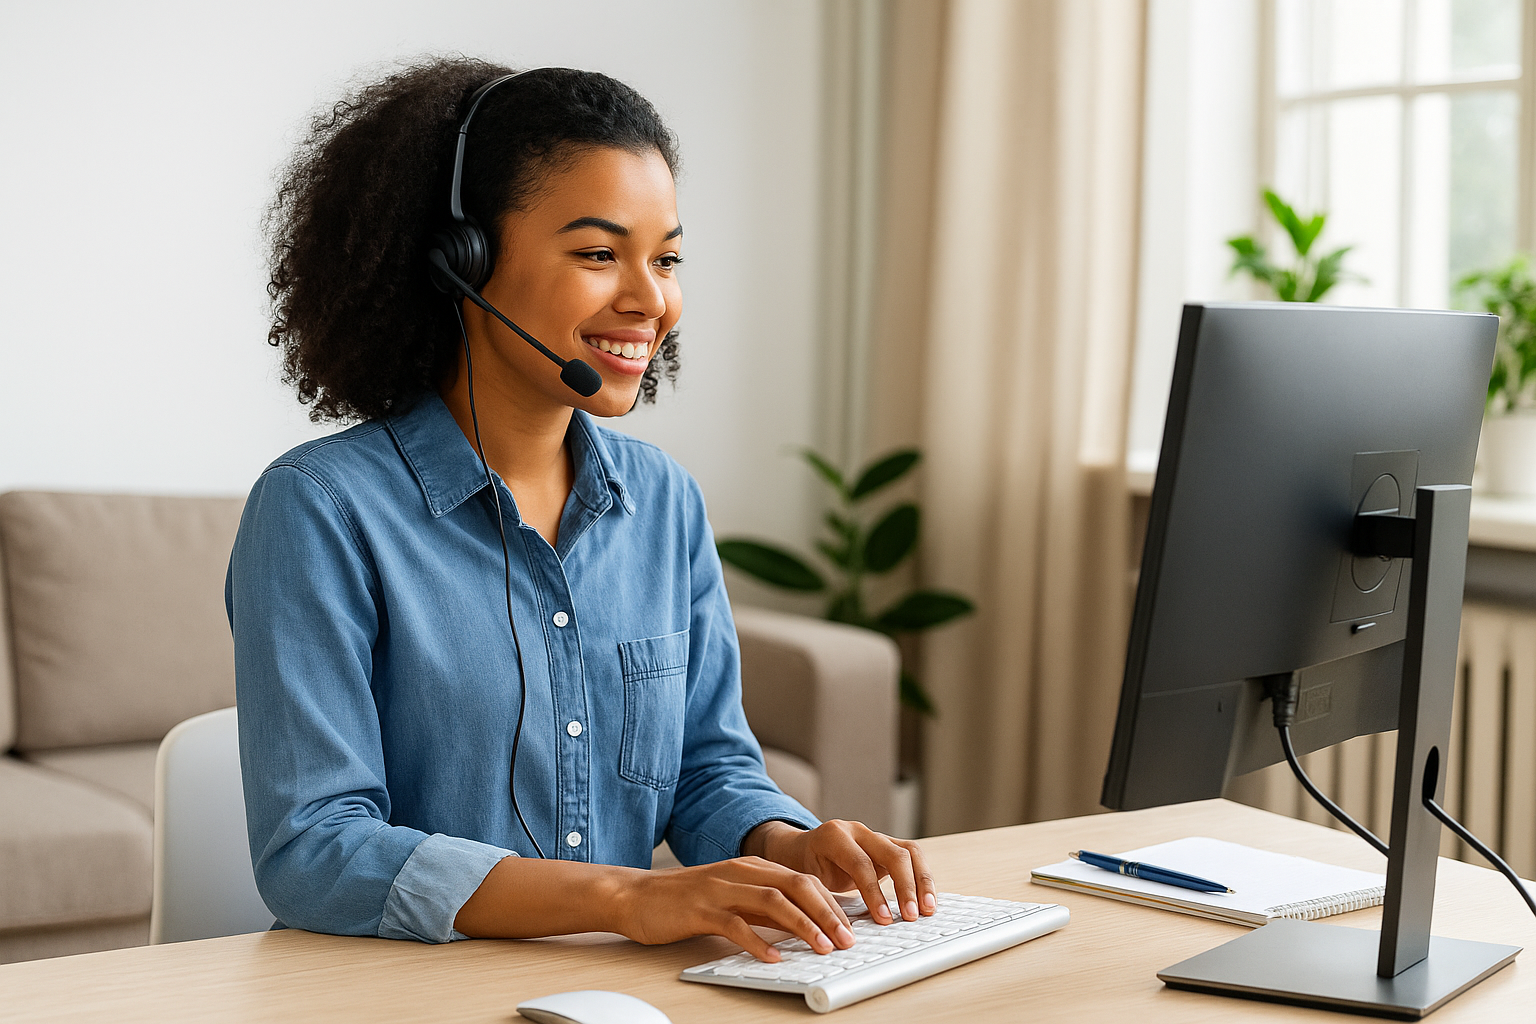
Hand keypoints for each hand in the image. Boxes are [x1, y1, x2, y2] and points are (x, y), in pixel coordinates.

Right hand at [613, 857, 855, 961]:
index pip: (804, 880)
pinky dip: (758, 941)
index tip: (852, 927)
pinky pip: (735, 924)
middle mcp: (741, 872)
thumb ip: (765, 909)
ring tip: (822, 947)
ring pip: (773, 901)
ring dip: (803, 925)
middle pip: (797, 885)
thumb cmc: (685, 901)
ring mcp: (721, 888)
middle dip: (828, 913)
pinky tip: (773, 957)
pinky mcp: (700, 909)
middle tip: (847, 940)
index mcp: (753, 867)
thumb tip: (804, 927)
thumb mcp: (733, 899)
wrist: (636, 896)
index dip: (832, 904)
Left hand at [745, 819, 936, 924]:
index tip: (884, 919)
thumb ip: (822, 897)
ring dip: (922, 882)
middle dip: (906, 887)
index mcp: (833, 836)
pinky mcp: (888, 845)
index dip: (875, 893)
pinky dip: (922, 878)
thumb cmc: (800, 868)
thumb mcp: (804, 880)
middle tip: (911, 916)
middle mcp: (858, 831)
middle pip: (893, 853)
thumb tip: (840, 930)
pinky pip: (912, 857)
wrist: (799, 848)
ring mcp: (875, 836)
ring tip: (928, 910)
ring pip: (910, 852)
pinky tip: (926, 900)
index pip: (861, 864)